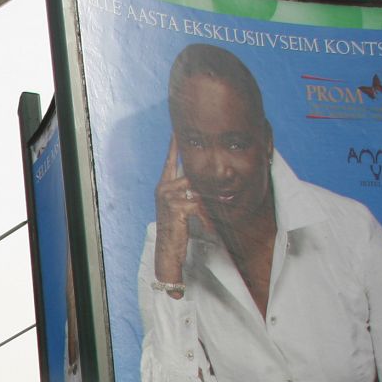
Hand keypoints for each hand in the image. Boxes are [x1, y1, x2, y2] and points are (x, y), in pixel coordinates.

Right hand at [153, 136, 215, 288]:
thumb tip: (202, 183)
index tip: (178, 129)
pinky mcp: (176, 207)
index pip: (170, 160)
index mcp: (163, 186)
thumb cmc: (175, 231)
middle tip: (216, 184)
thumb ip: (188, 192)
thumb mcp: (180, 208)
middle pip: (192, 175)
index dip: (174, 144)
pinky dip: (208, 218)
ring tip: (218, 214)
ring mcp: (168, 197)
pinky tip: (211, 228)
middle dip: (206, 183)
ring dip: (211, 204)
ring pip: (198, 190)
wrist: (166, 253)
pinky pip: (199, 205)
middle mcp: (163, 188)